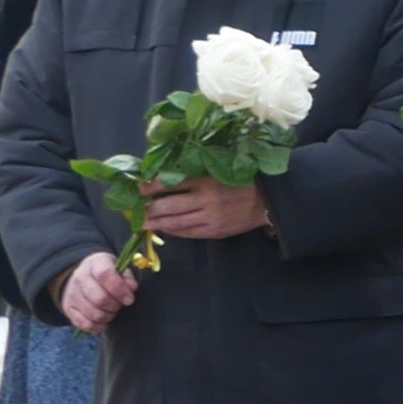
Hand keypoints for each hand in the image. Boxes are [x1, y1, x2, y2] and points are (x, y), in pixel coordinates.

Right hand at [58, 258, 139, 332]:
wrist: (84, 276)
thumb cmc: (107, 274)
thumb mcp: (119, 268)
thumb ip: (127, 277)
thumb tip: (131, 288)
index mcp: (94, 264)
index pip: (105, 275)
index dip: (119, 289)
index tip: (129, 299)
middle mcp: (80, 277)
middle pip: (99, 298)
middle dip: (115, 306)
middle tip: (120, 306)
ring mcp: (72, 293)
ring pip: (93, 313)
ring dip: (108, 316)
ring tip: (113, 311)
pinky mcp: (69, 308)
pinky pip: (84, 323)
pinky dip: (98, 326)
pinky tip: (105, 321)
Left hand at [141, 174, 266, 241]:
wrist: (267, 201)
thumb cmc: (240, 181)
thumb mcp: (217, 170)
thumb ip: (194, 174)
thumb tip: (163, 179)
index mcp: (206, 179)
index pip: (169, 183)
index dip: (150, 187)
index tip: (139, 188)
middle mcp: (206, 199)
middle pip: (167, 206)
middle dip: (148, 208)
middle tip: (136, 209)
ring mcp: (210, 217)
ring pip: (174, 222)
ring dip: (156, 223)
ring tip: (143, 223)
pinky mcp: (214, 231)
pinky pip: (187, 233)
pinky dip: (173, 231)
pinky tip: (165, 228)